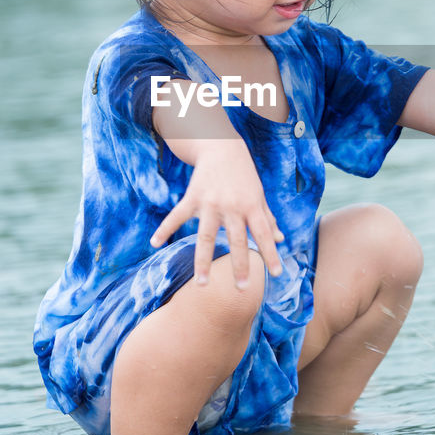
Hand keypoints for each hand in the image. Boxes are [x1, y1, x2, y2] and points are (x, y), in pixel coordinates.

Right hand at [149, 141, 284, 287]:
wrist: (221, 146)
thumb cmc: (243, 174)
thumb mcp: (258, 194)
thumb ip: (267, 217)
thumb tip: (280, 239)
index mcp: (251, 206)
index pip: (264, 234)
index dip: (271, 253)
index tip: (278, 274)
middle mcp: (232, 206)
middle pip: (236, 240)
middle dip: (240, 265)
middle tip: (241, 289)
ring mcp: (210, 203)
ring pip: (206, 236)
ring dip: (204, 261)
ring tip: (202, 283)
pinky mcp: (192, 197)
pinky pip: (177, 216)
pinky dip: (165, 229)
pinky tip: (154, 243)